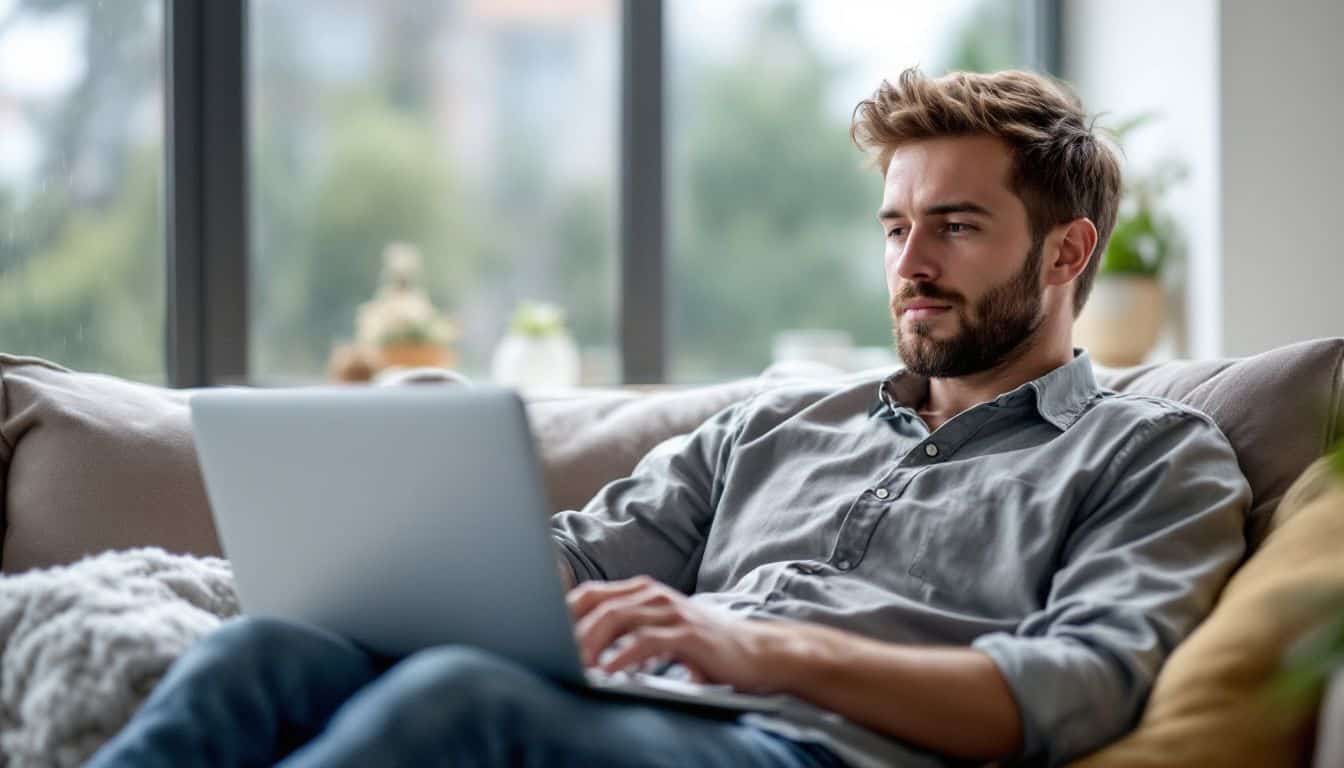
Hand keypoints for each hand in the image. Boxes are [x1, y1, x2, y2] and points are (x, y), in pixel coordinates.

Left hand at [566, 575, 794, 692]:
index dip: (563, 610)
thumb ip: (628, 634)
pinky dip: (623, 655)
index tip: (538, 631)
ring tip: (573, 663)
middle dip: (570, 629)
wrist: (758, 654)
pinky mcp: (688, 633)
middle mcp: (655, 596)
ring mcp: (672, 611)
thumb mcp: (662, 634)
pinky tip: (609, 671)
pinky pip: (647, 641)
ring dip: (591, 642)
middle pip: (599, 604)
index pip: (591, 593)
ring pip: (619, 618)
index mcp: (644, 592)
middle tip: (550, 653)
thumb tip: (582, 650)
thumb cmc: (705, 648)